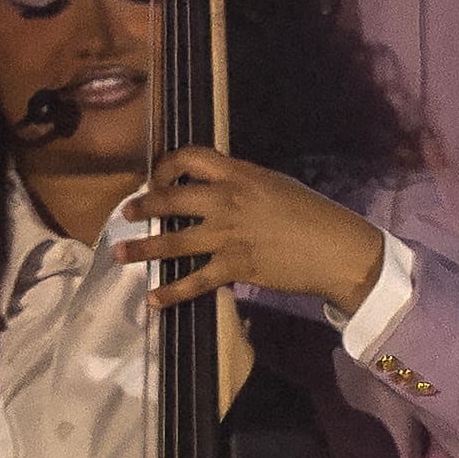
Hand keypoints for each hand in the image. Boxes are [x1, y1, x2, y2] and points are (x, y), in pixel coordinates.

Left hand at [112, 149, 390, 312]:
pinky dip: (171, 292)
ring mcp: (228, 235)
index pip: (190, 157)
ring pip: (172, 240)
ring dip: (141, 249)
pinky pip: (194, 280)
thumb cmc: (314, 215)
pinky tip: (154, 299)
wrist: (338, 250)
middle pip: (170, 198)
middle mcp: (227, 201)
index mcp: (240, 174)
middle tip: (127, 214)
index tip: (159, 178)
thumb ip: (244, 185)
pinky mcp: (234, 266)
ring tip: (119, 254)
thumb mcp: (277, 186)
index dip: (166, 166)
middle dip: (142, 206)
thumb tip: (218, 189)